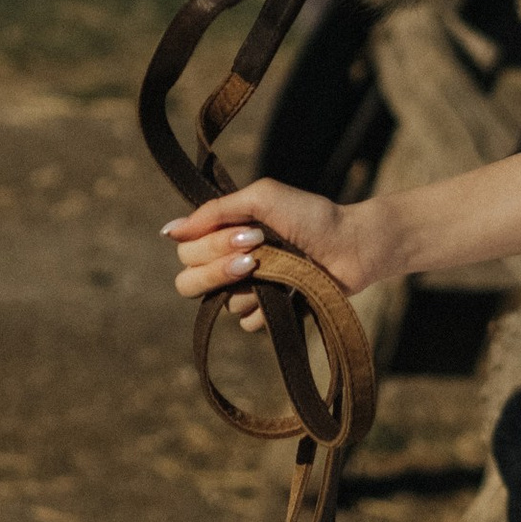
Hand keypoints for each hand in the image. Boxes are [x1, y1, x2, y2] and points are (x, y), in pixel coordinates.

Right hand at [163, 178, 384, 332]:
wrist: (352, 245)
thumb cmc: (309, 215)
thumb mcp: (261, 198)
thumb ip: (213, 211)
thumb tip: (168, 231)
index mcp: (222, 232)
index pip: (185, 250)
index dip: (211, 245)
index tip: (250, 232)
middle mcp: (228, 261)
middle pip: (189, 281)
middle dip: (220, 269)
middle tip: (256, 255)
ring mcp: (248, 289)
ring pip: (221, 303)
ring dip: (249, 287)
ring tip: (281, 270)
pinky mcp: (269, 312)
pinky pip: (247, 323)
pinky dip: (265, 309)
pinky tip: (286, 293)